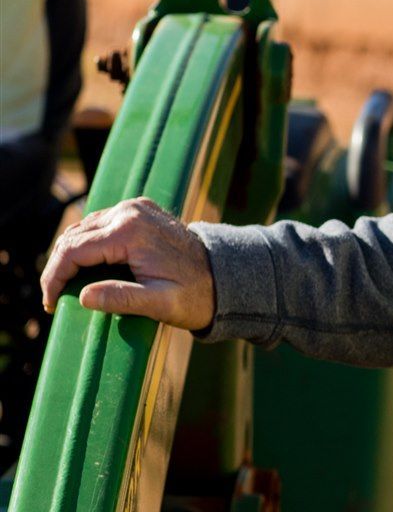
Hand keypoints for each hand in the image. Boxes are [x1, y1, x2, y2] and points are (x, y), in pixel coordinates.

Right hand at [40, 197, 215, 332]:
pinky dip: (87, 245)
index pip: (74, 250)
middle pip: (74, 237)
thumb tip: (83, 296)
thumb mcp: (160, 304)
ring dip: (70, 256)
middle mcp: (129, 211)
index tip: (50, 304)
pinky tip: (85, 269)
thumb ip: (122, 299)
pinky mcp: (139, 210)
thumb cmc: (194, 296)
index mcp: (130, 232)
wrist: (223, 277)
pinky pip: (100, 224)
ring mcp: (134, 208)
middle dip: (58, 269)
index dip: (55, 277)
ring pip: (84, 228)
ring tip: (65, 287)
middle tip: (53, 299)